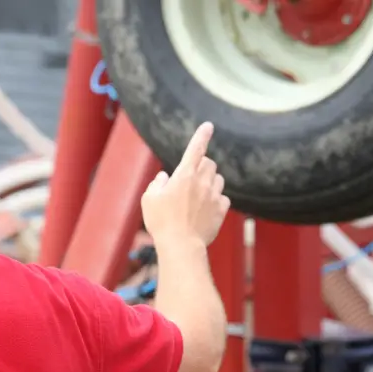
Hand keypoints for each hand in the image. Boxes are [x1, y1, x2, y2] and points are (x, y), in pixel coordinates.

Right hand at [141, 122, 230, 247]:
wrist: (181, 245)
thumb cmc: (161, 222)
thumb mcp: (149, 200)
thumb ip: (157, 184)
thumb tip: (165, 178)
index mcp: (184, 175)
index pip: (195, 148)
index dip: (202, 135)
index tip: (208, 126)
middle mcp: (202, 182)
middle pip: (210, 163)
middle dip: (202, 166)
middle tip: (191, 179)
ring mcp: (214, 196)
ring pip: (218, 179)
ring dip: (210, 181)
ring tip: (198, 195)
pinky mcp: (221, 210)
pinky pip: (223, 198)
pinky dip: (216, 200)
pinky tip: (206, 209)